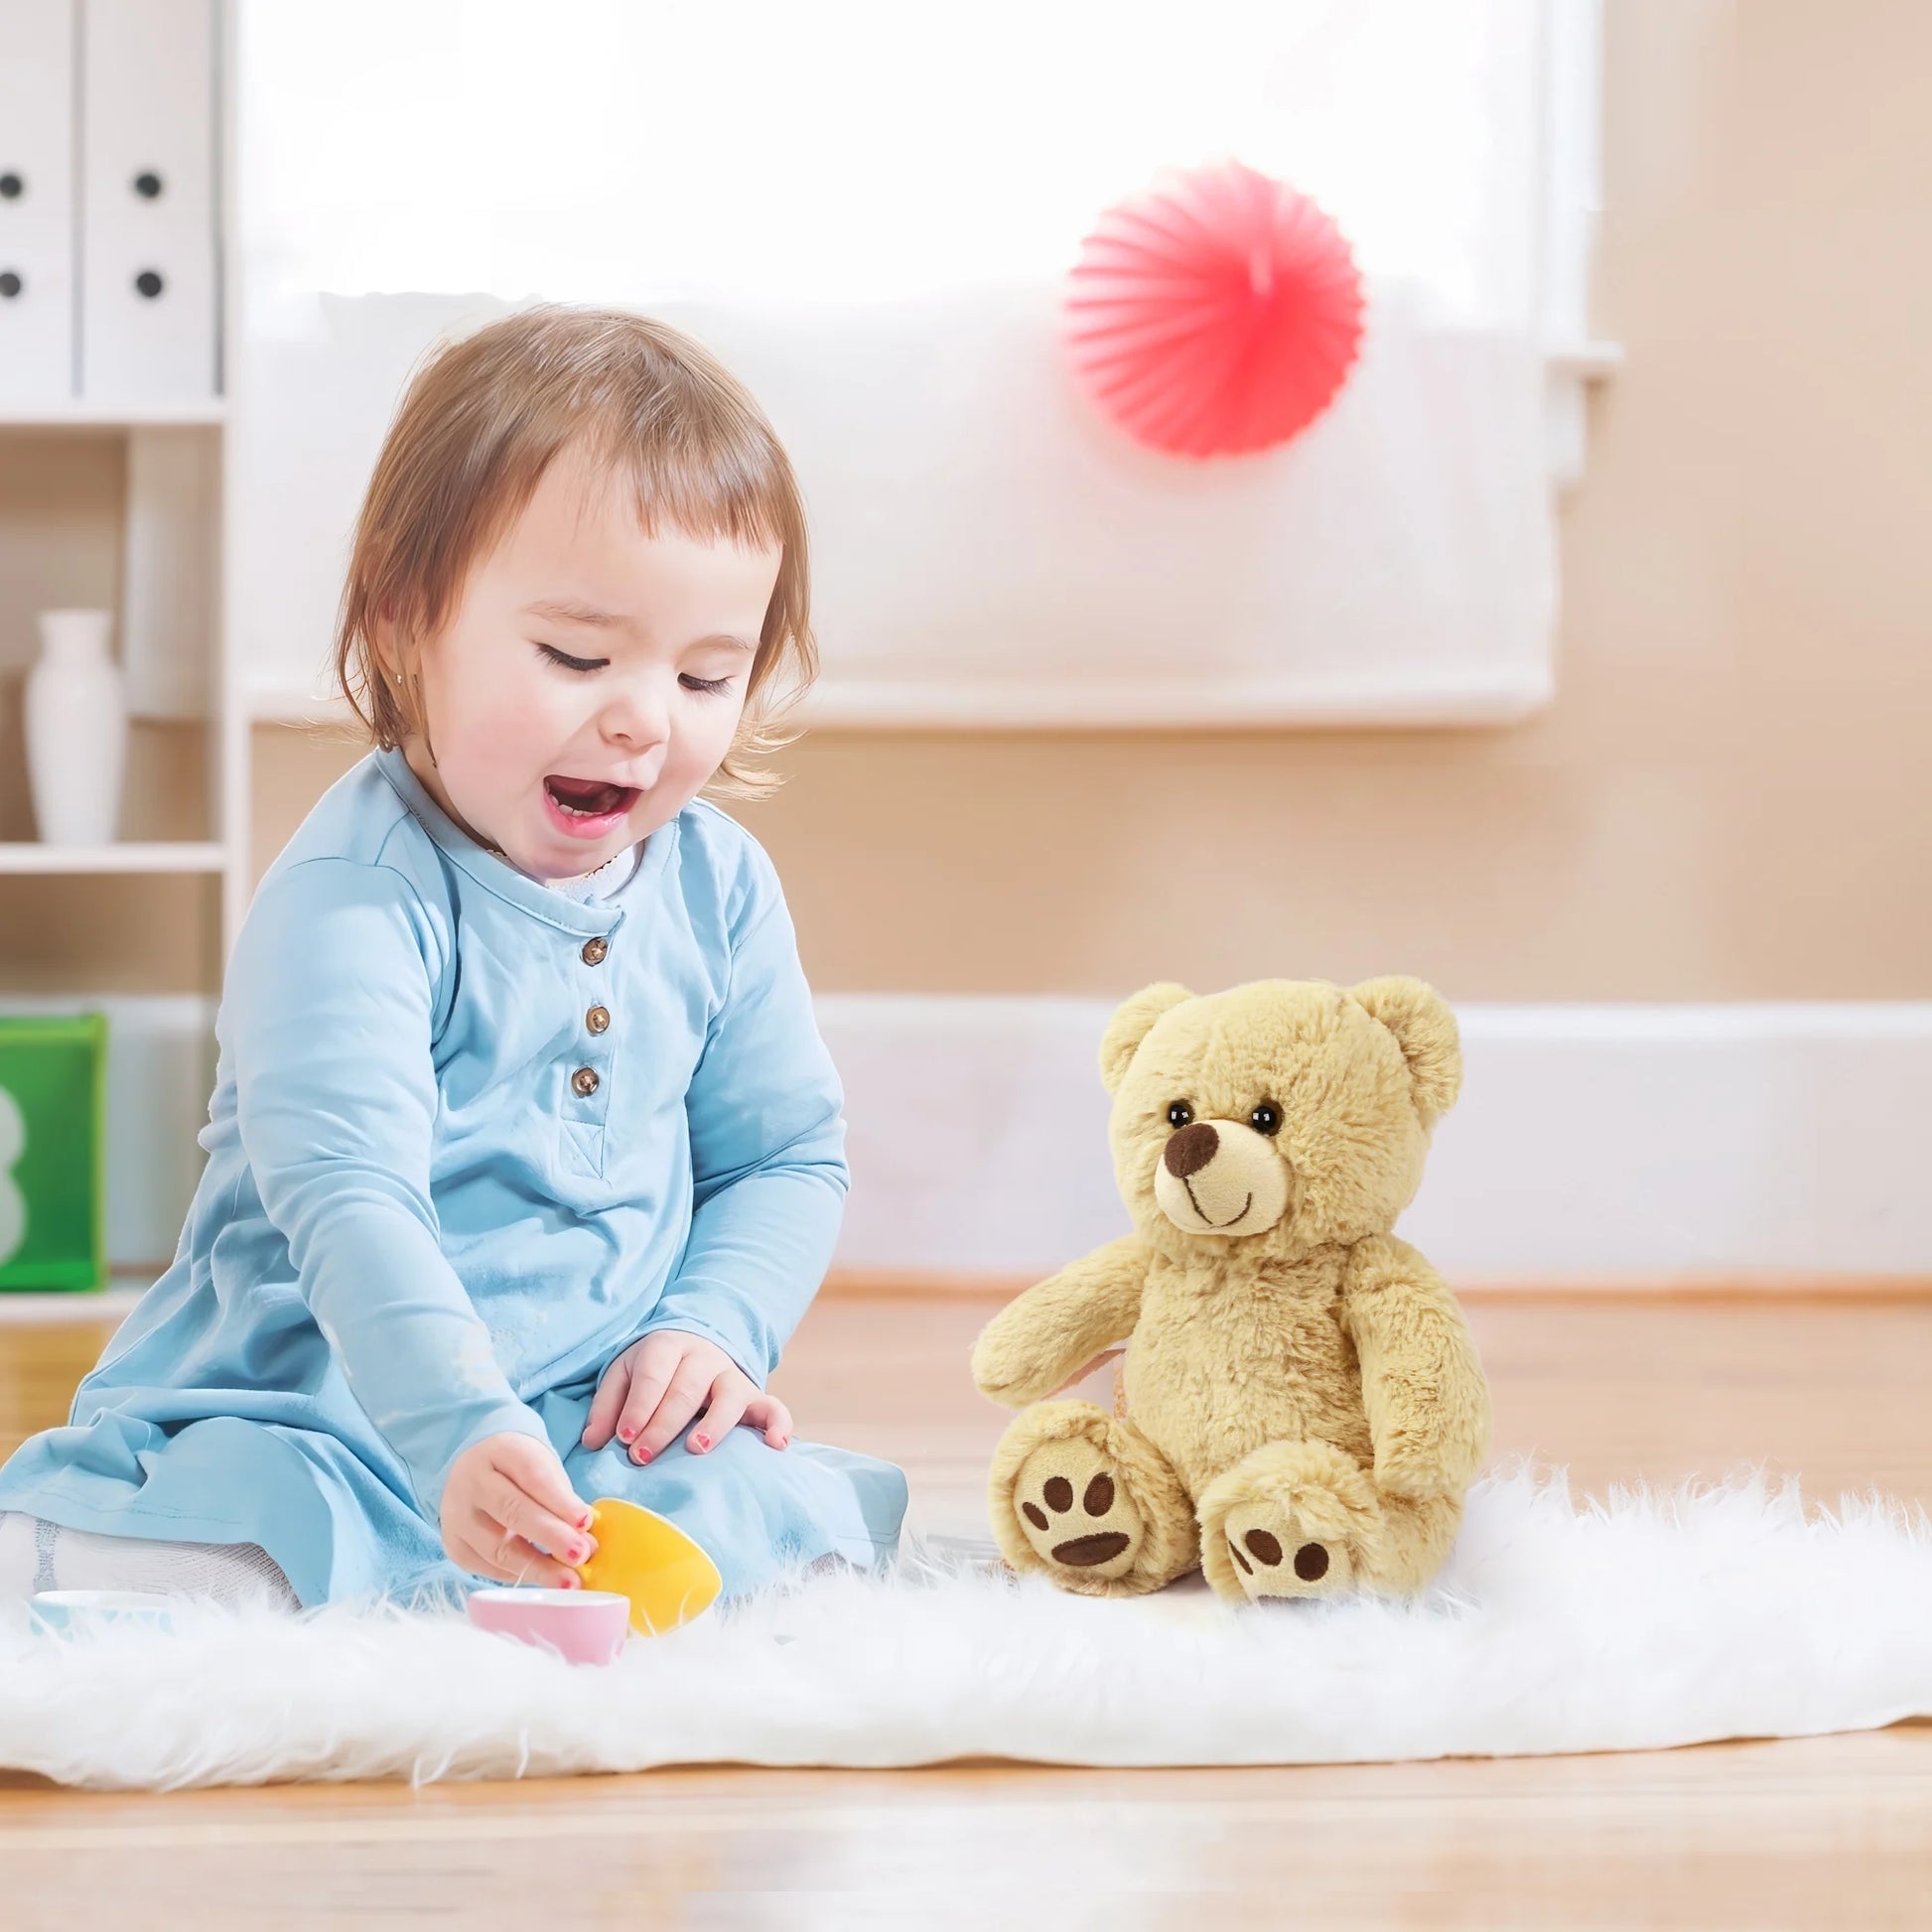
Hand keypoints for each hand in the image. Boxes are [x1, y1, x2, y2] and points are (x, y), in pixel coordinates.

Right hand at [442, 1432, 595, 1586]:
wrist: (476, 1471)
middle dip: (550, 1536)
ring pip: (497, 1548)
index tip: (585, 1522)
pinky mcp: (453, 1545)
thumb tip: (587, 1544)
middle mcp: (471, 1481)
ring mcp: (456, 1515)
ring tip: (569, 1580)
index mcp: (500, 1451)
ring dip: (537, 1567)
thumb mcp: (544, 1470)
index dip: (559, 1501)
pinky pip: (487, 1568)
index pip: (531, 1475)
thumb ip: (564, 1502)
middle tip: (581, 1554)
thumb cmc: (519, 1472)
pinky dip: (518, 1575)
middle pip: (512, 1511)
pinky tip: (542, 1579)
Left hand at [581, 1330, 791, 1463]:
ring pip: (729, 1396)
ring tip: (697, 1449)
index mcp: (665, 1347)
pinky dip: (779, 1425)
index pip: (653, 1376)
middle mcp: (703, 1358)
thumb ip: (607, 1406)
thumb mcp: (623, 1375)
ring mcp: (731, 1376)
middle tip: (642, 1455)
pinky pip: (773, 1407)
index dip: (638, 1407)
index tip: (623, 1438)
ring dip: (714, 1424)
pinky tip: (776, 1447)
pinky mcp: (754, 1396)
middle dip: (663, 1424)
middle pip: (686, 1389)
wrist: (695, 1346)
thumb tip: (593, 1441)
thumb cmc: (652, 1371)